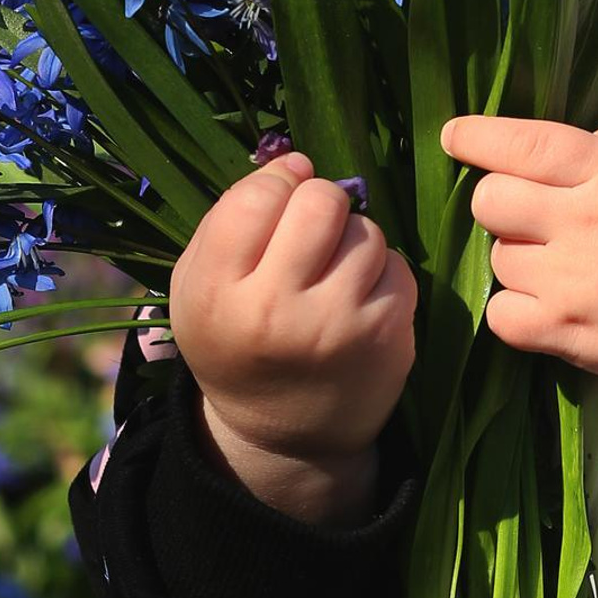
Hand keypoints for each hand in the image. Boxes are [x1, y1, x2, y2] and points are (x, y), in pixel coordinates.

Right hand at [170, 151, 418, 486]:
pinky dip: (381, 273)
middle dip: (319, 202)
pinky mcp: (388, 337)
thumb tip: (297, 162)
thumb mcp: (200, 284)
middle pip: (321, 202)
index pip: (256, 198)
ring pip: (366, 231)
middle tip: (310, 229)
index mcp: (218, 294)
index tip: (278, 200)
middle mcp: (276, 311)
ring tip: (331, 274)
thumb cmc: (238, 339)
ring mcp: (339, 326)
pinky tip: (358, 300)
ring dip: (352, 240)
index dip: (274, 184)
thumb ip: (232, 216)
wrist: (285, 434)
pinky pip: (397, 265)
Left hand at [439, 114, 597, 425]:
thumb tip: (567, 156)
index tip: (455, 137)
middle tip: (531, 216)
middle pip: (490, 201)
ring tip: (559, 267)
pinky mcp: (568, 335)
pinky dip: (514, 309)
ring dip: (518, 258)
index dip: (476, 137)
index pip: (519, 144)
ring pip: (497, 258)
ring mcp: (569, 282)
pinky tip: (545, 304)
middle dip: (502, 202)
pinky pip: (502, 315)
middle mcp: (579, 222)